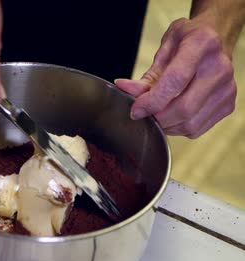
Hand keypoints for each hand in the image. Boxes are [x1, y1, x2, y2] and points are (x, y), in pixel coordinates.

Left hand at [115, 17, 236, 138]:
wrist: (217, 38)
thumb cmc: (188, 41)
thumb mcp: (165, 48)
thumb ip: (147, 74)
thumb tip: (124, 89)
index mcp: (201, 45)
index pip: (175, 81)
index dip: (151, 101)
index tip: (136, 110)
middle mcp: (220, 67)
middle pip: (184, 108)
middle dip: (157, 118)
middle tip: (143, 114)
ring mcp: (227, 88)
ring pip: (190, 123)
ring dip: (166, 125)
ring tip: (157, 113)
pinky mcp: (228, 105)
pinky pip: (197, 129)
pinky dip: (178, 128)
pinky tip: (172, 115)